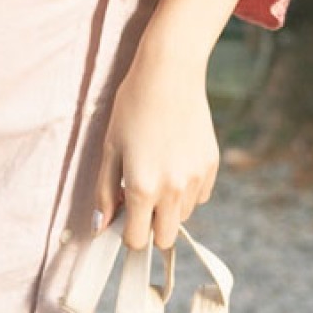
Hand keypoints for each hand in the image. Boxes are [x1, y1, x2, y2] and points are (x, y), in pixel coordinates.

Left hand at [92, 0, 244, 248]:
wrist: (170, 73)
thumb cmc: (132, 106)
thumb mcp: (110, 147)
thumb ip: (105, 192)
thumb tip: (101, 227)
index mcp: (143, 188)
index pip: (137, 239)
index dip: (127, 232)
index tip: (123, 216)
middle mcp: (173, 190)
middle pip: (165, 238)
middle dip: (151, 227)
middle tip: (140, 201)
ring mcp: (196, 179)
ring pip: (183, 216)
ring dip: (169, 207)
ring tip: (157, 170)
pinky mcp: (211, 166)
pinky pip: (199, 196)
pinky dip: (187, 190)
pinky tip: (175, 160)